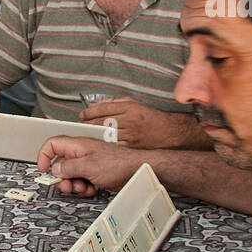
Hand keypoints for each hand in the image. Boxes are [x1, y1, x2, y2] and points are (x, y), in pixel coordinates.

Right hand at [35, 135, 141, 197]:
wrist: (136, 170)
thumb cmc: (118, 164)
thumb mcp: (88, 166)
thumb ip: (68, 167)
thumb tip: (56, 170)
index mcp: (77, 146)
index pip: (52, 145)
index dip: (44, 156)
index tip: (42, 168)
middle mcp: (81, 153)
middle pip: (60, 164)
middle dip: (62, 178)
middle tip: (67, 185)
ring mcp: (88, 163)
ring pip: (71, 174)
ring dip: (74, 184)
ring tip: (82, 187)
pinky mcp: (94, 172)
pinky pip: (81, 180)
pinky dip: (83, 187)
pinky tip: (90, 189)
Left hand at [81, 97, 196, 148]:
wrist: (171, 133)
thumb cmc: (153, 119)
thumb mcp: (136, 104)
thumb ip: (117, 103)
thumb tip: (99, 105)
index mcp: (129, 108)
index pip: (102, 108)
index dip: (89, 112)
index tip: (83, 114)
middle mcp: (129, 121)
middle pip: (100, 122)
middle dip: (87, 124)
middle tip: (81, 125)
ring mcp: (130, 135)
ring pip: (104, 135)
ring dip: (92, 135)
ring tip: (86, 135)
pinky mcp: (131, 147)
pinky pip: (112, 146)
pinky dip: (103, 145)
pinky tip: (98, 144)